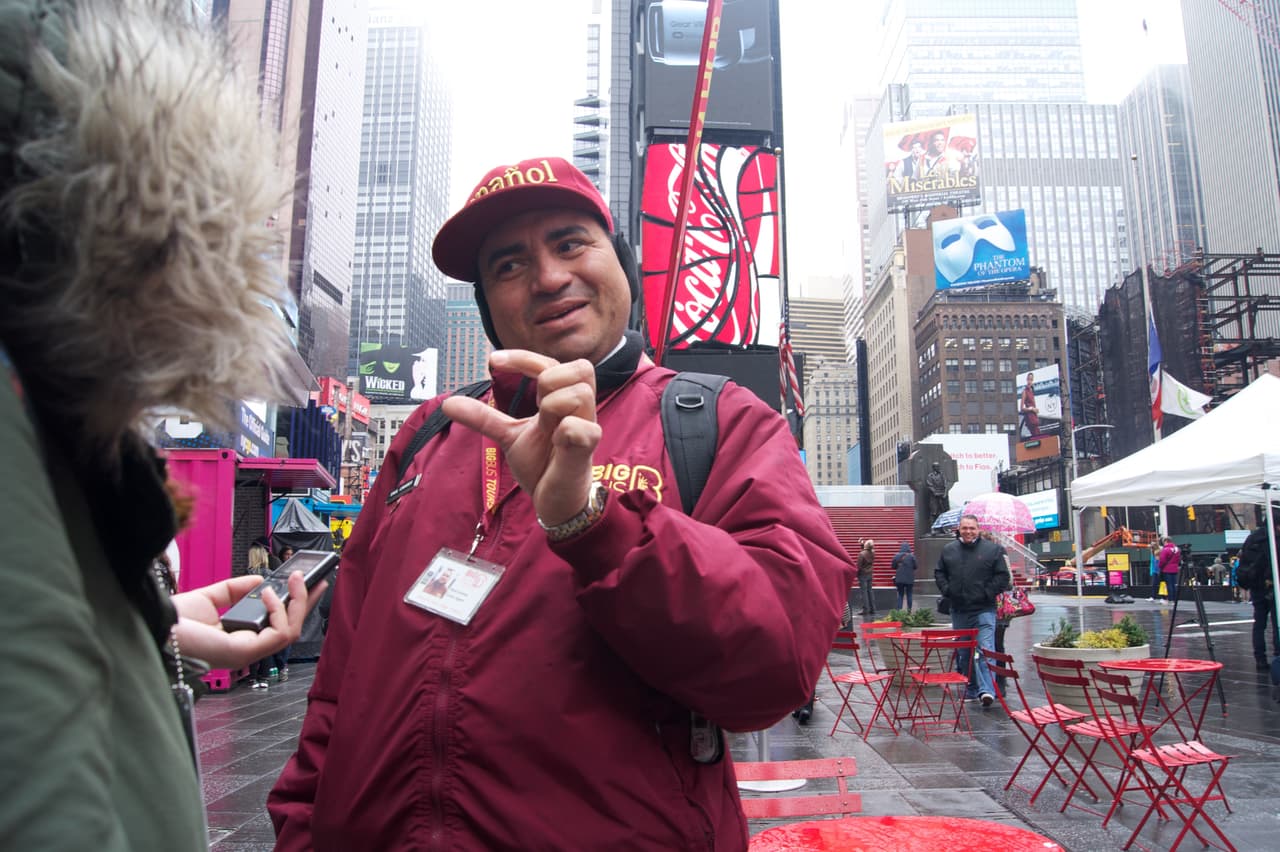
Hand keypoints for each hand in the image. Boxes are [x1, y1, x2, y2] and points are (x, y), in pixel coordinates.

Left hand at [170, 572, 324, 668]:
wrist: (156, 626)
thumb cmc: (174, 621)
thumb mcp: (210, 598)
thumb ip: (235, 589)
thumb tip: (258, 580)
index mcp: (238, 638)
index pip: (276, 626)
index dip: (293, 606)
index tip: (304, 586)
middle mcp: (245, 648)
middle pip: (289, 629)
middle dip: (306, 603)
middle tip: (317, 580)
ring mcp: (247, 653)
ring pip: (290, 632)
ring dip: (298, 603)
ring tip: (296, 580)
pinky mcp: (244, 652)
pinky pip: (277, 633)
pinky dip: (278, 610)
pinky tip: (269, 594)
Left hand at [442, 349, 599, 526]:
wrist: (556, 502)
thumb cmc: (542, 466)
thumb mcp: (509, 436)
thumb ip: (484, 419)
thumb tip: (448, 404)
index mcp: (562, 401)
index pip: (551, 364)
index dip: (524, 358)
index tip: (493, 361)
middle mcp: (579, 409)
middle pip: (580, 368)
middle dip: (550, 380)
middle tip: (537, 407)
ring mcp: (586, 426)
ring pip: (580, 392)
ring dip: (555, 406)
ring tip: (548, 430)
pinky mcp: (588, 448)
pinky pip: (582, 427)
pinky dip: (565, 431)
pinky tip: (557, 444)